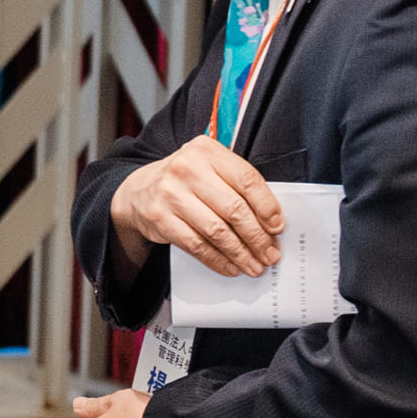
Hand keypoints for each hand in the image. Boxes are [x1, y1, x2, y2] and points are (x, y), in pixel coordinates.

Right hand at [109, 136, 283, 277]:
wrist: (138, 192)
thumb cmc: (185, 181)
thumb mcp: (209, 168)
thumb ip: (236, 185)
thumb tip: (270, 223)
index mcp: (206, 150)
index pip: (246, 179)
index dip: (267, 206)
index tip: (278, 227)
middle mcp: (187, 168)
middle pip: (233, 208)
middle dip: (257, 237)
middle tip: (270, 254)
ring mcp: (171, 194)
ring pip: (216, 231)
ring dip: (240, 253)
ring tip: (254, 266)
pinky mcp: (160, 218)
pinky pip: (196, 245)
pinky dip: (217, 260)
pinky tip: (230, 267)